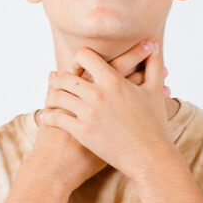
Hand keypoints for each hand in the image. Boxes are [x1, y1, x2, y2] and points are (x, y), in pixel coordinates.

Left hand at [38, 39, 172, 179]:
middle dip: (61, 80)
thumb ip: (154, 65)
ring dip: (51, 97)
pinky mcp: (82, 131)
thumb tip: (155, 46)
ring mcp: (88, 113)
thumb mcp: (155, 91)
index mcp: (113, 81)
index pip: (85, 56)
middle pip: (65, 76)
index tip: (79, 68)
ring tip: (52, 101)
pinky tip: (47, 118)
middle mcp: (98, 94)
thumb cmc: (154, 125)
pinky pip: (55, 118)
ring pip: (56, 96)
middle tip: (60, 86)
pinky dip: (47, 116)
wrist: (150, 157)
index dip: (78, 60)